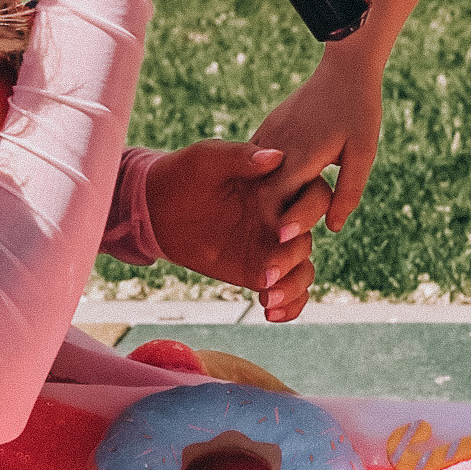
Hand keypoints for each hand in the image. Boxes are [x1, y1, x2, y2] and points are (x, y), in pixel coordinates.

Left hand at [140, 142, 330, 323]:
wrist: (156, 208)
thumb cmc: (183, 173)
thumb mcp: (208, 158)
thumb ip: (240, 156)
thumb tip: (275, 157)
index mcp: (279, 186)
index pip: (315, 196)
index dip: (308, 213)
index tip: (281, 230)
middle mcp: (281, 217)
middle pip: (308, 239)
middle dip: (292, 258)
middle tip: (266, 271)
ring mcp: (270, 247)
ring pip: (303, 269)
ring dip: (293, 286)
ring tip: (268, 299)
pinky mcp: (256, 271)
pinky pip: (286, 290)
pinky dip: (290, 305)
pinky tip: (271, 313)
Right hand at [252, 39, 385, 231]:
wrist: (345, 67)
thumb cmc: (359, 111)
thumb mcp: (364, 153)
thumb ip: (348, 192)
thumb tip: (331, 228)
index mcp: (302, 155)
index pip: (276, 200)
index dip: (277, 223)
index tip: (283, 241)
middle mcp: (279, 146)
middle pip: (258, 192)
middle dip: (264, 216)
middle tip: (271, 238)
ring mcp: (269, 134)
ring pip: (251, 176)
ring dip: (257, 198)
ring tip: (264, 220)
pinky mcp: (268, 126)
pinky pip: (254, 159)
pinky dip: (256, 178)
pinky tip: (262, 193)